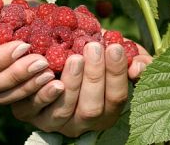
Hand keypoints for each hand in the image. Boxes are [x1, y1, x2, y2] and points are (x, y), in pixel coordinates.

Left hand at [12, 42, 151, 136]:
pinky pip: (34, 108)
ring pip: (63, 111)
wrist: (62, 53)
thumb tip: (138, 67)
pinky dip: (40, 92)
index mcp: (108, 110)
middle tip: (93, 48)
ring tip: (74, 57)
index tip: (114, 47)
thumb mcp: (121, 56)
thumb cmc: (97, 55)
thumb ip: (138, 60)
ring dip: (70, 84)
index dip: (116, 73)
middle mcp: (83, 122)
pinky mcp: (31, 115)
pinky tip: (45, 71)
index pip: (116, 97)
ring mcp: (56, 122)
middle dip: (93, 77)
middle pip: (90, 108)